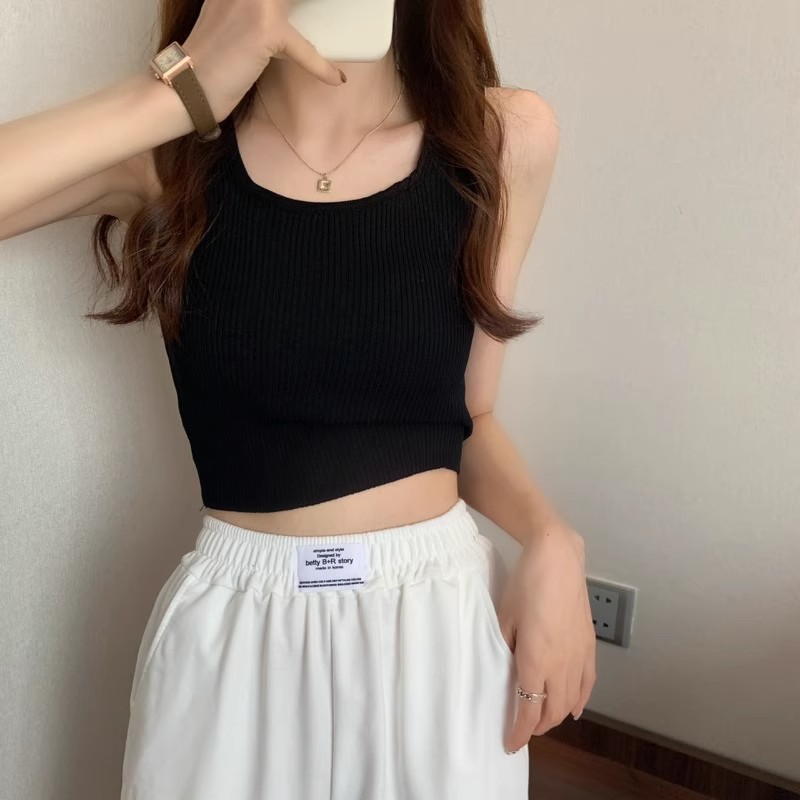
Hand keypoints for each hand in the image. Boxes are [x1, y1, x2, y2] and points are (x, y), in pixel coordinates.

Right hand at [180, 0, 345, 122]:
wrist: (188, 85)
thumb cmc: (211, 59)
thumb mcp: (230, 16)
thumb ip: (257, 7)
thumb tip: (289, 12)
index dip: (295, 0)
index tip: (307, 8)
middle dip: (314, 4)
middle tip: (335, 11)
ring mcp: (255, 2)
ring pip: (303, 2)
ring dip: (326, 12)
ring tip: (347, 16)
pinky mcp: (265, 30)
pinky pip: (303, 48)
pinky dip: (321, 67)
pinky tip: (335, 77)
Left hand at [499, 525, 595, 750]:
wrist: (557, 560)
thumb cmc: (526, 584)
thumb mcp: (504, 618)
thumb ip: (504, 649)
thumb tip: (504, 671)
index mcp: (536, 660)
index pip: (529, 710)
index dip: (520, 732)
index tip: (510, 743)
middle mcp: (561, 665)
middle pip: (551, 710)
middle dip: (536, 726)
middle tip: (522, 729)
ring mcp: (579, 656)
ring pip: (571, 701)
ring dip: (556, 715)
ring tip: (542, 720)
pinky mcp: (589, 645)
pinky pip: (587, 683)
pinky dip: (580, 700)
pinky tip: (574, 708)